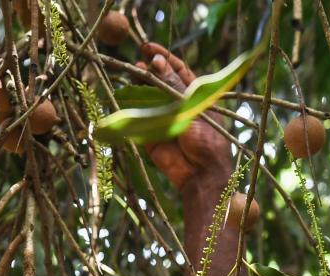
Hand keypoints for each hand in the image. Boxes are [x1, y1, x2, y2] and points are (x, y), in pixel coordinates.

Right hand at [137, 42, 231, 190]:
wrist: (200, 174)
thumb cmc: (206, 140)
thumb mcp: (191, 108)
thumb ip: (173, 86)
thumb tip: (156, 62)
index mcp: (194, 95)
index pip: (178, 69)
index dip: (163, 57)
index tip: (148, 47)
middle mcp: (177, 103)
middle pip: (159, 81)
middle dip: (148, 70)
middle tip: (137, 62)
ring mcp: (163, 118)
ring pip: (147, 96)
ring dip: (138, 85)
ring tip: (132, 74)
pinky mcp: (150, 134)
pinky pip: (138, 117)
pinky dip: (129, 107)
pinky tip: (123, 96)